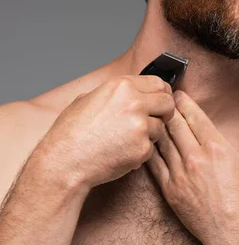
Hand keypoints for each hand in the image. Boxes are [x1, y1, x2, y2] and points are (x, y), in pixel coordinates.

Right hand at [36, 75, 175, 190]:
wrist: (64, 161)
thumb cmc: (71, 132)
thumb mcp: (88, 98)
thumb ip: (115, 93)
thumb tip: (131, 91)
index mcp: (122, 86)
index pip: (159, 83)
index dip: (162, 93)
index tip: (160, 100)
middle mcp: (134, 102)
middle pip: (168, 103)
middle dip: (164, 112)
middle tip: (153, 120)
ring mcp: (140, 126)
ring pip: (161, 127)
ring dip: (150, 134)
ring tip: (126, 139)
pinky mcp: (142, 149)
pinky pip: (152, 148)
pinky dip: (141, 152)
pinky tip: (122, 152)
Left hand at [147, 90, 238, 244]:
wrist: (234, 236)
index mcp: (217, 147)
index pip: (194, 115)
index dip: (184, 101)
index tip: (178, 93)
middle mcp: (196, 157)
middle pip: (175, 124)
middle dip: (168, 108)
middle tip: (162, 99)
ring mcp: (181, 174)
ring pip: (162, 141)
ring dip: (157, 126)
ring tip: (152, 116)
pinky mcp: (170, 190)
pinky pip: (154, 164)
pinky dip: (150, 150)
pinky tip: (147, 142)